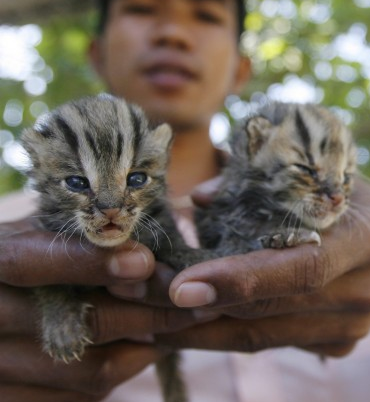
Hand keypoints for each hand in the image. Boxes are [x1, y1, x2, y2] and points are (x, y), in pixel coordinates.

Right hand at [0, 219, 204, 400]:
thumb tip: (146, 249)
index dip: (88, 262)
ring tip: (175, 325)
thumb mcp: (36, 235)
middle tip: (200, 302)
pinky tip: (138, 348)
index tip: (144, 262)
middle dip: (150, 314)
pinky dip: (120, 372)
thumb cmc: (23, 261)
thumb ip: (80, 236)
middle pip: (81, 324)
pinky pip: (83, 398)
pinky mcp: (15, 401)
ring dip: (145, 348)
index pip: (30, 261)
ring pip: (91, 370)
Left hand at [159, 176, 369, 356]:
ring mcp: (348, 325)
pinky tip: (185, 324)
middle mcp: (360, 291)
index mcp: (359, 238)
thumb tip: (200, 199)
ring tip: (146, 320)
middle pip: (268, 312)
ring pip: (260, 338)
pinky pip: (267, 341)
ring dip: (200, 331)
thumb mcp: (307, 177)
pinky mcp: (332, 343)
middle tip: (140, 300)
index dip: (239, 280)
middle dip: (198, 310)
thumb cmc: (336, 193)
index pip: (299, 269)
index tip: (181, 287)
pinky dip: (222, 333)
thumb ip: (253, 183)